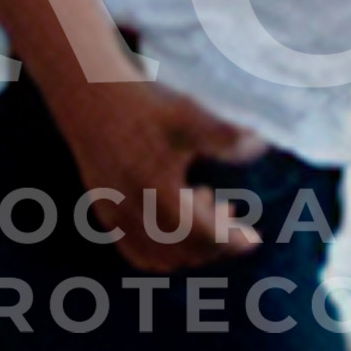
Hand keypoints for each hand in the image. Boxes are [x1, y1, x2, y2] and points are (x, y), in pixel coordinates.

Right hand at [52, 77, 268, 273]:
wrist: (90, 94)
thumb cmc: (142, 104)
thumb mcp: (187, 114)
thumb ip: (224, 134)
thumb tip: (260, 145)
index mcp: (155, 191)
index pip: (201, 237)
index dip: (231, 242)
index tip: (253, 238)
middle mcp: (131, 210)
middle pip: (183, 252)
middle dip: (214, 244)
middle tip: (231, 213)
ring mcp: (114, 214)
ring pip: (158, 257)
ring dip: (189, 248)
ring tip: (203, 205)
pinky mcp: (104, 211)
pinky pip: (135, 251)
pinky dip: (162, 251)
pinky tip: (177, 222)